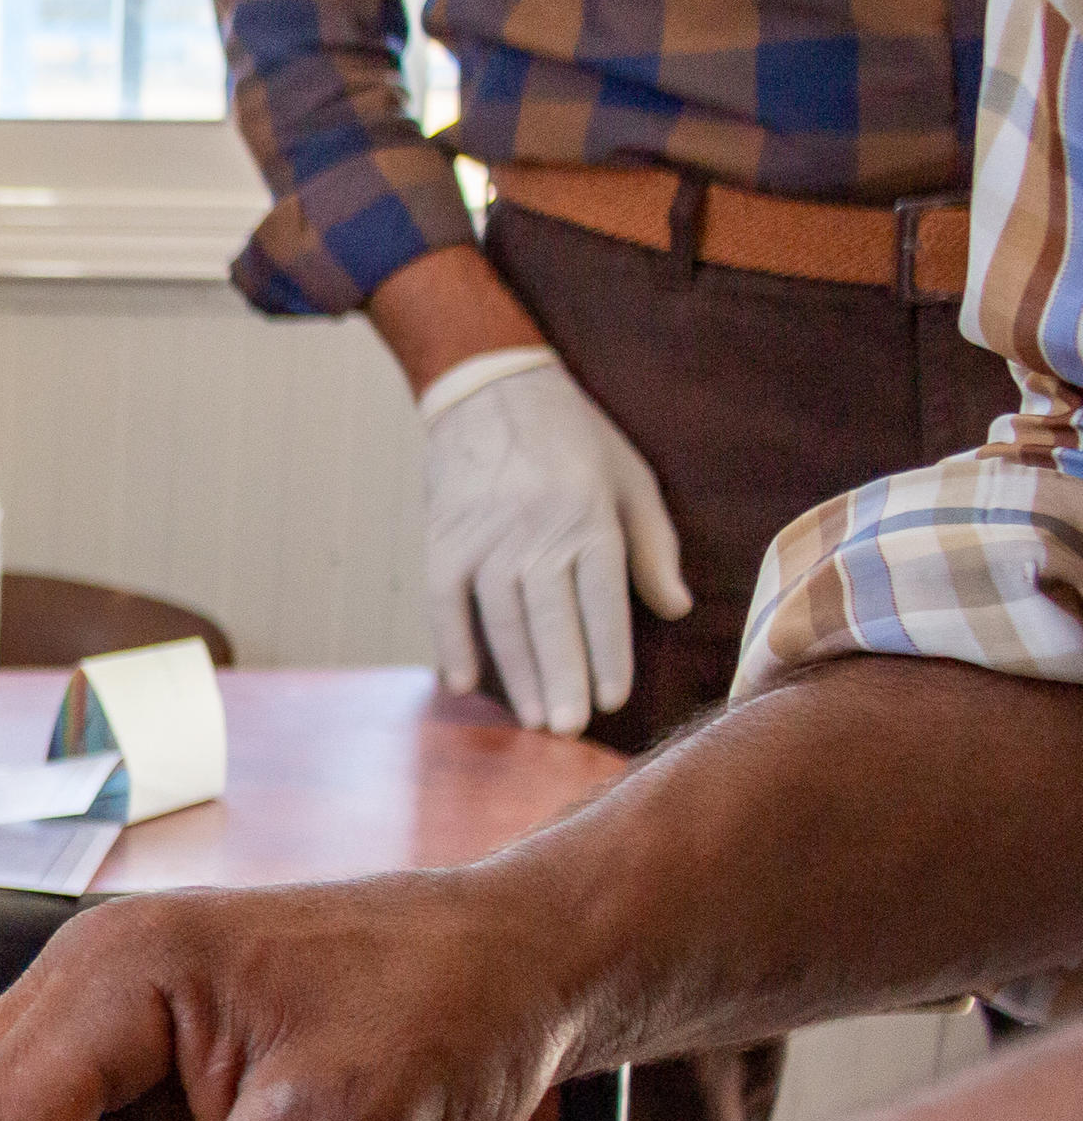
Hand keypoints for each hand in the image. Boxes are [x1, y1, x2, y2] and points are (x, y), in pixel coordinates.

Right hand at [418, 348, 693, 737]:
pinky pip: (445, 602)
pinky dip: (453, 643)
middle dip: (562, 677)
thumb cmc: (574, 438)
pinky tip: (465, 683)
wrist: (490, 391)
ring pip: (501, 618)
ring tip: (536, 719)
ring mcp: (484, 537)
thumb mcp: (630, 478)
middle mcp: (536, 530)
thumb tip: (676, 608)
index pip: (602, 599)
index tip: (613, 699)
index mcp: (589, 517)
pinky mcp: (443, 540)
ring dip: (518, 673)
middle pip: (550, 618)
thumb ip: (653, 545)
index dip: (608, 652)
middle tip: (569, 730)